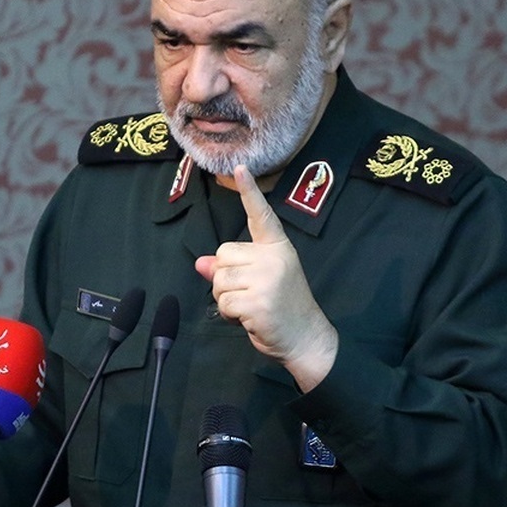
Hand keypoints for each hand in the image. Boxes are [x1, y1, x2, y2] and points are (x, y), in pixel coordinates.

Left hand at [195, 165, 337, 390]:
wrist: (305, 337)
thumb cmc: (281, 308)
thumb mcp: (259, 280)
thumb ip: (230, 268)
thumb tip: (201, 262)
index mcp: (277, 247)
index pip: (260, 215)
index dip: (249, 191)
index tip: (240, 168)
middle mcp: (273, 258)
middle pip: (222, 255)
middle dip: (225, 278)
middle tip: (249, 294)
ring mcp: (267, 279)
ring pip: (218, 280)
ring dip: (226, 299)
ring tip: (251, 307)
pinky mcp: (258, 302)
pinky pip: (223, 303)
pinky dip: (230, 315)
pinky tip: (250, 319)